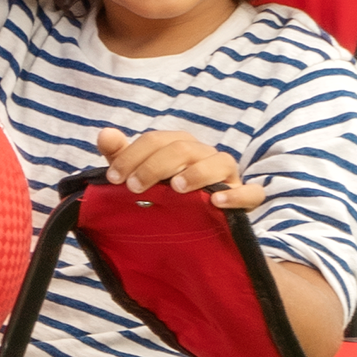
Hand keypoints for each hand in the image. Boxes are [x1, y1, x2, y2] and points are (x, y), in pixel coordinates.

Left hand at [100, 125, 257, 210]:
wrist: (196, 221)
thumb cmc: (164, 192)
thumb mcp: (139, 174)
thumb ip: (121, 156)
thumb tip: (105, 134)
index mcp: (179, 145)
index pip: (156, 140)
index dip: (132, 155)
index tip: (114, 178)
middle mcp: (204, 154)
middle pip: (183, 148)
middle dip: (155, 165)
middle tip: (134, 187)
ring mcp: (227, 175)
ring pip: (220, 162)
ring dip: (197, 173)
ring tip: (176, 188)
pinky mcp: (244, 197)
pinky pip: (251, 193)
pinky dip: (237, 195)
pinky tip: (217, 202)